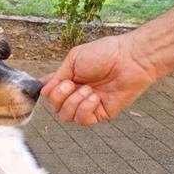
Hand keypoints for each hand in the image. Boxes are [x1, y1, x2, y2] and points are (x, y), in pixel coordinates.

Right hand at [40, 34, 156, 124]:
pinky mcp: (99, 114)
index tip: (57, 82)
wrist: (129, 59)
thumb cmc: (105, 54)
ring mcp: (87, 105)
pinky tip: (94, 97)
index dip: (49, 91)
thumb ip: (57, 75)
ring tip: (88, 89)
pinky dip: (85, 108)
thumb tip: (44, 89)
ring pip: (66, 116)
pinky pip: (82, 120)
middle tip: (72, 84)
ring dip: (73, 102)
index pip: (49, 93)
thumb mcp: (73, 59)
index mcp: (69, 79)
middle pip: (55, 107)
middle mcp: (76, 94)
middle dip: (60, 96)